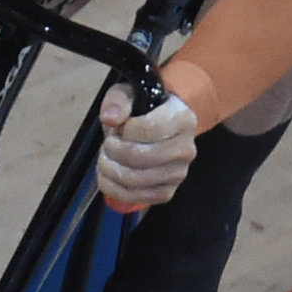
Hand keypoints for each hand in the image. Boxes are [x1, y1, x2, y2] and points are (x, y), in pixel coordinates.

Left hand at [95, 86, 198, 210]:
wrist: (159, 128)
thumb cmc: (143, 109)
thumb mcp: (129, 94)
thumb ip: (118, 101)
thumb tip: (110, 118)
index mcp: (183, 119)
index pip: (150, 129)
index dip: (126, 130)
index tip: (118, 126)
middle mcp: (186, 149)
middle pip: (140, 157)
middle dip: (112, 151)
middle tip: (107, 144)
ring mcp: (178, 174)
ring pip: (134, 180)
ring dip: (109, 169)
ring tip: (105, 158)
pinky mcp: (167, 192)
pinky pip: (136, 198)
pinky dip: (113, 188)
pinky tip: (107, 175)